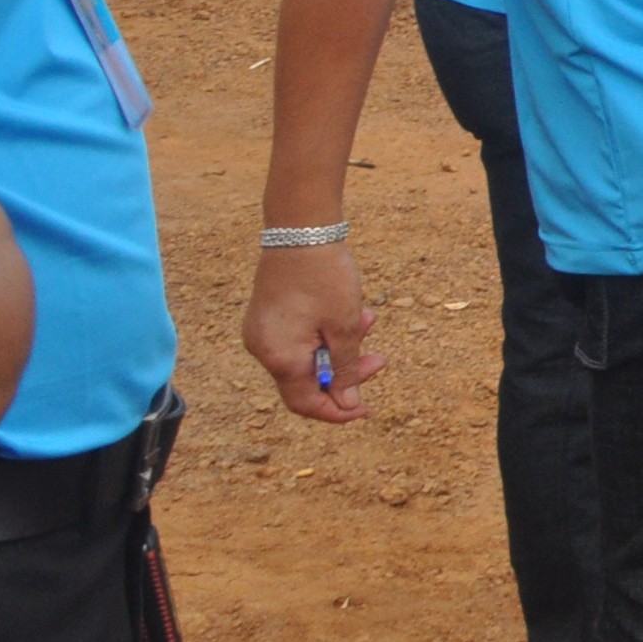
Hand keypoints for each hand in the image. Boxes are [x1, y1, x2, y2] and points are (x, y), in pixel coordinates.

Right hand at [244, 242, 380, 423]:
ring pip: (307, 356)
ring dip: (342, 346)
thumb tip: (348, 404)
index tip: (364, 409)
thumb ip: (346, 369)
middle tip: (380, 359)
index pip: (306, 403)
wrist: (301, 230)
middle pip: (307, 380)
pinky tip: (352, 311)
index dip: (336, 411)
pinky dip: (326, 332)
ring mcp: (262, 332)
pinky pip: (299, 338)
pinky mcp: (268, 317)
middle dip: (347, 373)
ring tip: (369, 320)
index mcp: (279, 358)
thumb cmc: (324, 277)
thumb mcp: (345, 326)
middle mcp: (263, 350)